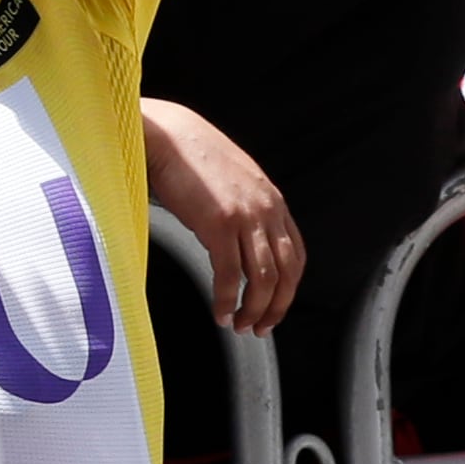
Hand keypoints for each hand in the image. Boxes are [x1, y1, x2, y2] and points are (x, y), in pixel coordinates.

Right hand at [143, 96, 306, 332]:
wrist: (167, 136)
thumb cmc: (192, 156)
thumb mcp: (235, 181)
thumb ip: (248, 208)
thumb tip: (244, 243)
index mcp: (272, 200)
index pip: (297, 256)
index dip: (288, 289)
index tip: (275, 307)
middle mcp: (266, 209)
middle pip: (285, 273)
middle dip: (275, 307)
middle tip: (260, 327)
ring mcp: (244, 216)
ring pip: (262, 279)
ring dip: (253, 310)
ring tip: (238, 325)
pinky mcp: (218, 224)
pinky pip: (228, 275)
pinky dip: (225, 299)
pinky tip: (218, 311)